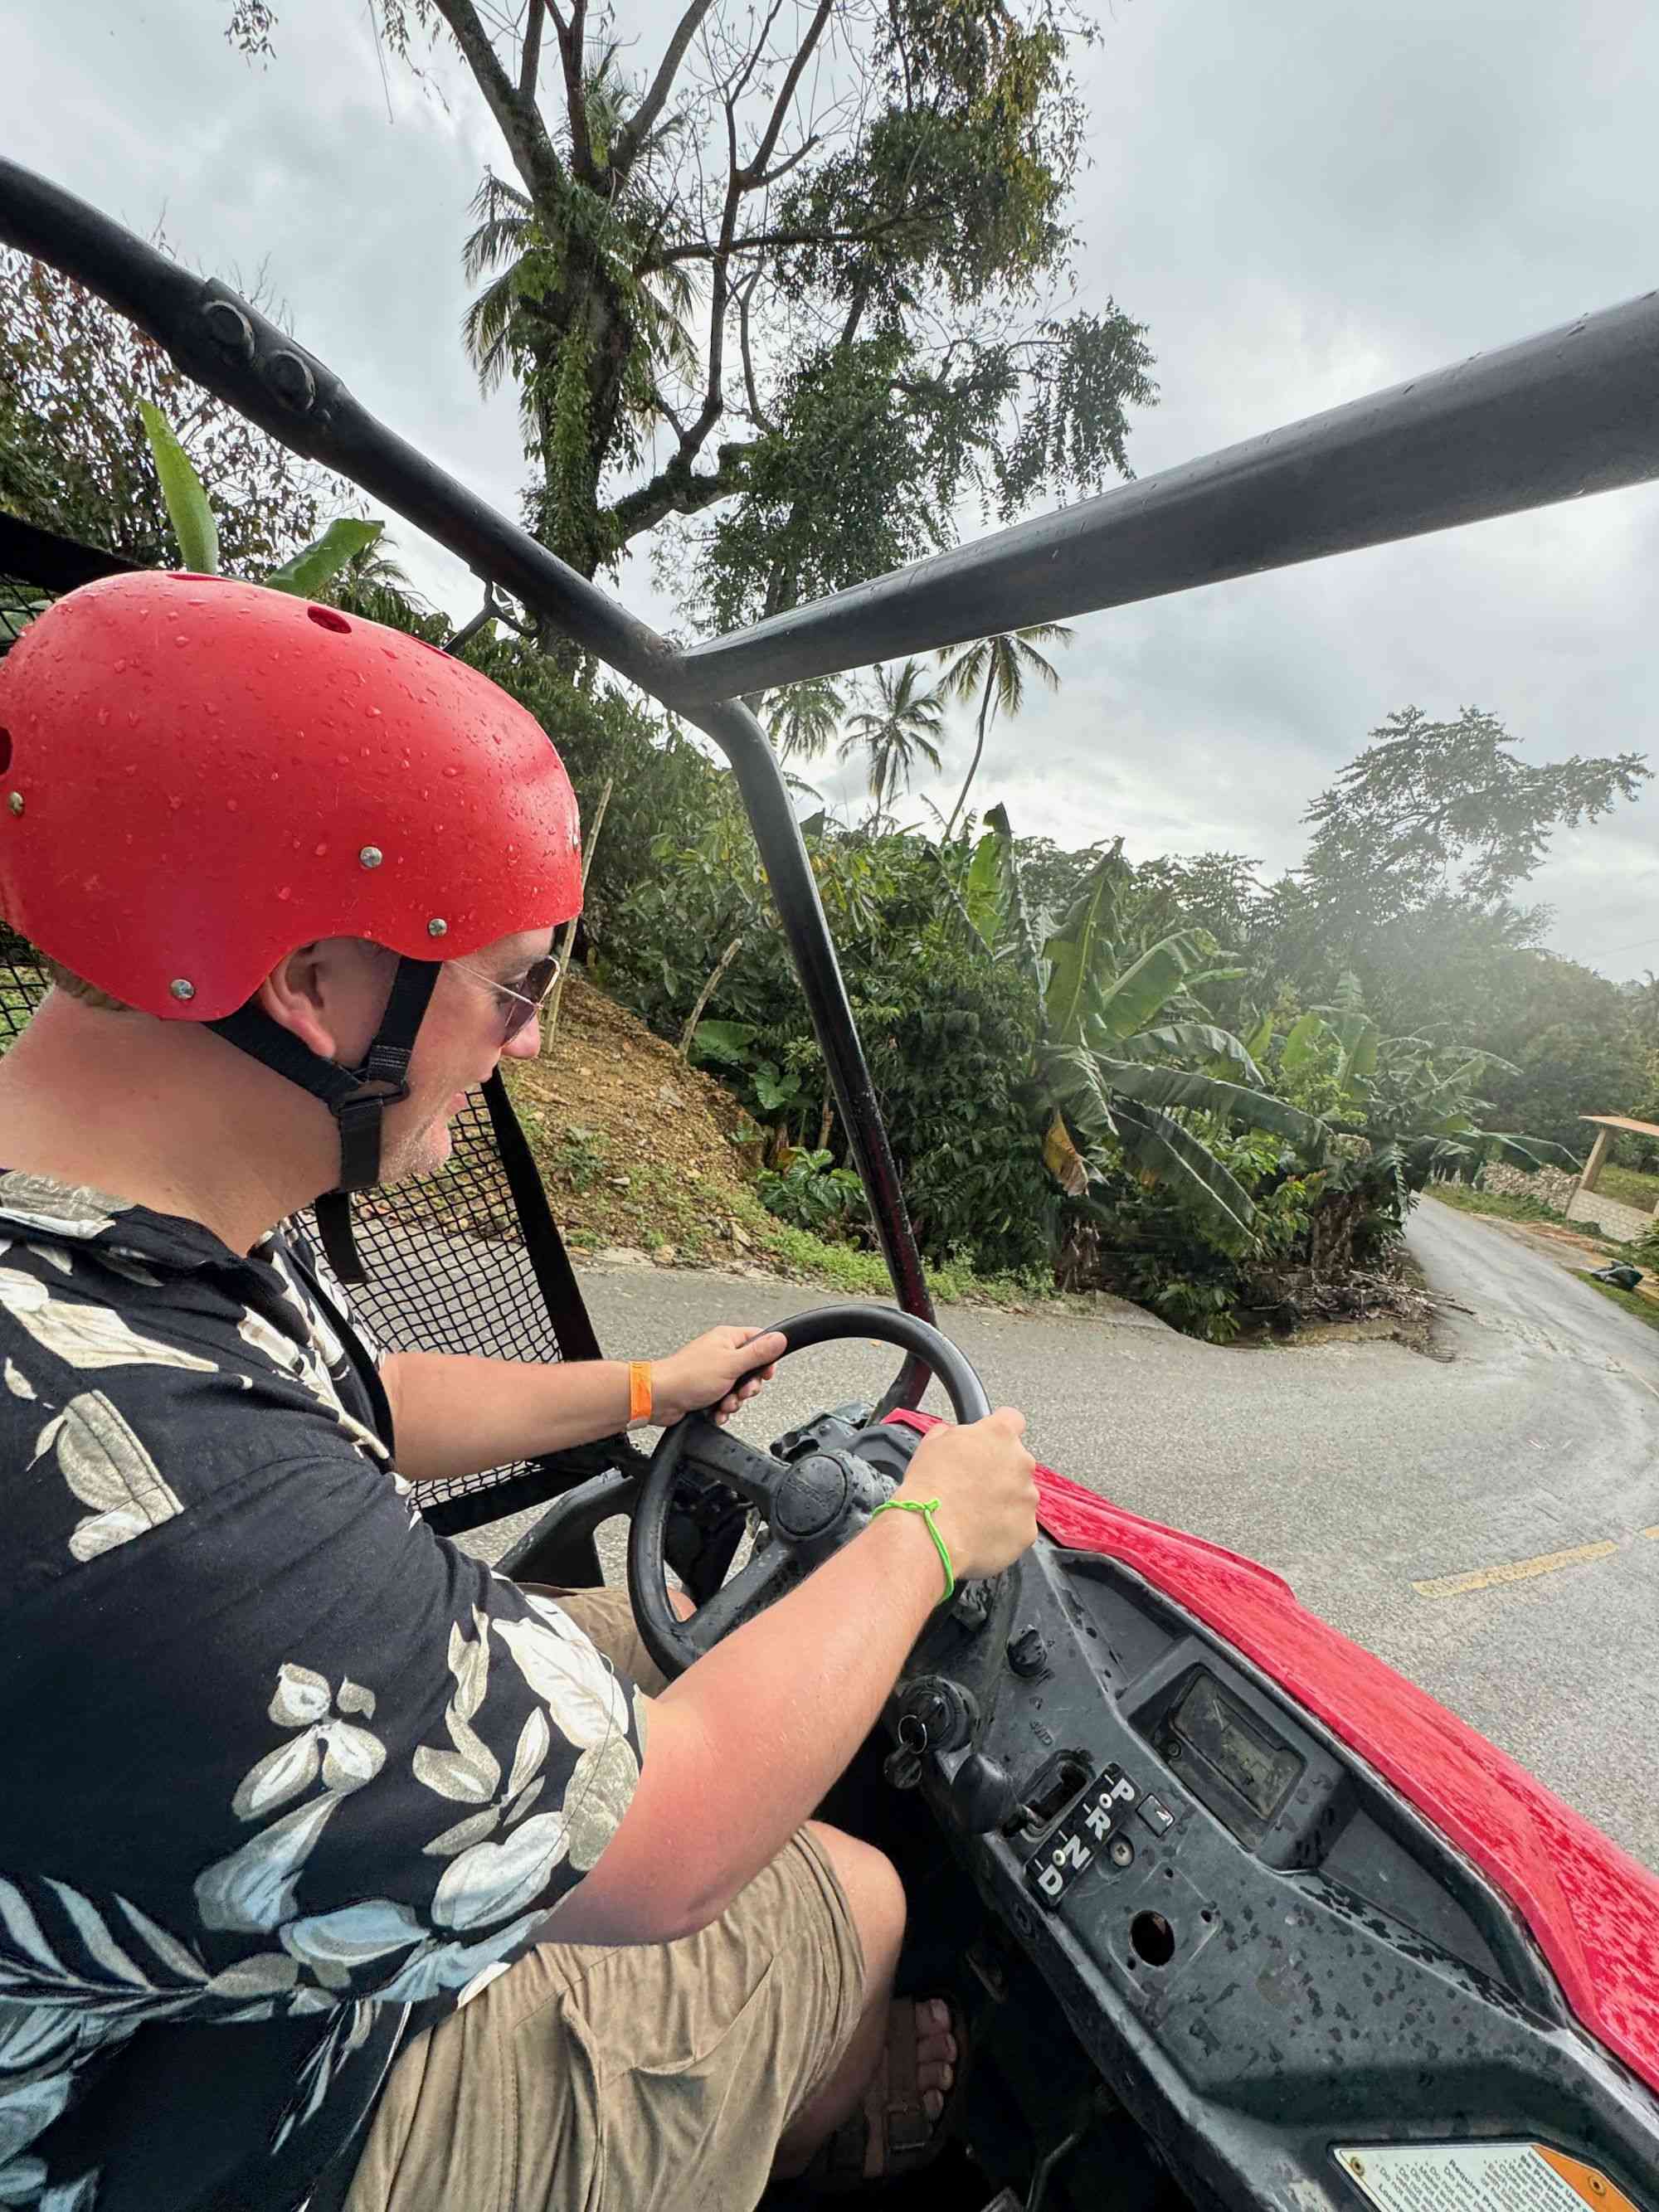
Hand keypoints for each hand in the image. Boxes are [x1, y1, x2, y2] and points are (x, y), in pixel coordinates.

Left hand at [651, 1327, 786, 1425]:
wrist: (659, 1398)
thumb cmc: (687, 1377)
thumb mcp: (732, 1364)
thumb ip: (758, 1353)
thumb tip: (781, 1338)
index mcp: (727, 1339)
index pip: (759, 1341)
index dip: (766, 1359)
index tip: (764, 1373)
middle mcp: (720, 1353)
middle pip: (751, 1370)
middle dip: (748, 1387)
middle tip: (740, 1391)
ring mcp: (713, 1372)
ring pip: (738, 1389)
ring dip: (734, 1401)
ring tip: (723, 1403)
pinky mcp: (705, 1390)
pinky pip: (724, 1400)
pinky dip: (722, 1409)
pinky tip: (716, 1411)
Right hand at [893, 1409, 1037, 1581]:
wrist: (931, 1534)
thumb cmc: (928, 1487)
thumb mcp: (931, 1444)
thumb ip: (951, 1433)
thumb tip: (952, 1435)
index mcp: (999, 1434)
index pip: (1012, 1419)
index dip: (999, 1430)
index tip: (989, 1442)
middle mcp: (1021, 1462)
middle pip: (1016, 1462)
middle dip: (999, 1471)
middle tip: (972, 1485)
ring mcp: (1028, 1498)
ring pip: (1020, 1495)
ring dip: (1003, 1501)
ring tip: (973, 1514)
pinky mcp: (1028, 1529)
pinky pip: (1019, 1525)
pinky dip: (1004, 1528)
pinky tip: (980, 1532)